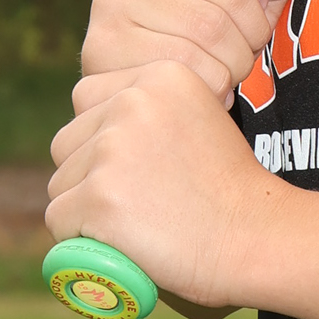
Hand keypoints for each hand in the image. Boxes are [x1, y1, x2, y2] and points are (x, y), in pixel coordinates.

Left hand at [46, 60, 286, 311]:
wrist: (259, 238)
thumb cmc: (233, 193)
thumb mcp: (199, 122)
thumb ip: (149, 115)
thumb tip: (96, 136)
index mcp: (161, 75)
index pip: (88, 99)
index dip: (102, 140)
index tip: (139, 169)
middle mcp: (132, 101)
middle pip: (67, 142)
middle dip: (88, 176)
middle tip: (139, 203)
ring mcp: (112, 149)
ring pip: (60, 184)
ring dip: (85, 211)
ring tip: (139, 223)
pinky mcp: (98, 196)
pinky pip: (59, 221)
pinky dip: (80, 241)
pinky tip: (124, 243)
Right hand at [82, 0, 310, 98]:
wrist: (135, 82)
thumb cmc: (194, 25)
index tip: (251, 3)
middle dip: (253, 32)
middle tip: (244, 50)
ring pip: (212, 32)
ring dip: (236, 63)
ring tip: (225, 68)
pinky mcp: (104, 46)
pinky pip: (189, 68)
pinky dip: (213, 85)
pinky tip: (204, 85)